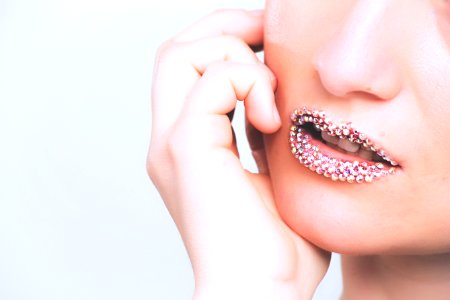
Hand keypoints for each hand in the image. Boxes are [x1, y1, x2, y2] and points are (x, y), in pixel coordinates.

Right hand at [147, 9, 330, 299]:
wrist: (259, 294)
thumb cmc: (276, 250)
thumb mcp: (275, 177)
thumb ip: (268, 136)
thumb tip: (277, 101)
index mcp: (189, 144)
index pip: (187, 68)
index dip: (224, 40)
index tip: (268, 40)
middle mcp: (171, 138)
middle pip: (175, 50)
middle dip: (223, 26)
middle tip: (267, 29)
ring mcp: (173, 142)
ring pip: (181, 54)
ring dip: (235, 52)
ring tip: (272, 89)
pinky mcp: (187, 149)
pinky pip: (211, 84)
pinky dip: (248, 82)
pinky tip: (274, 118)